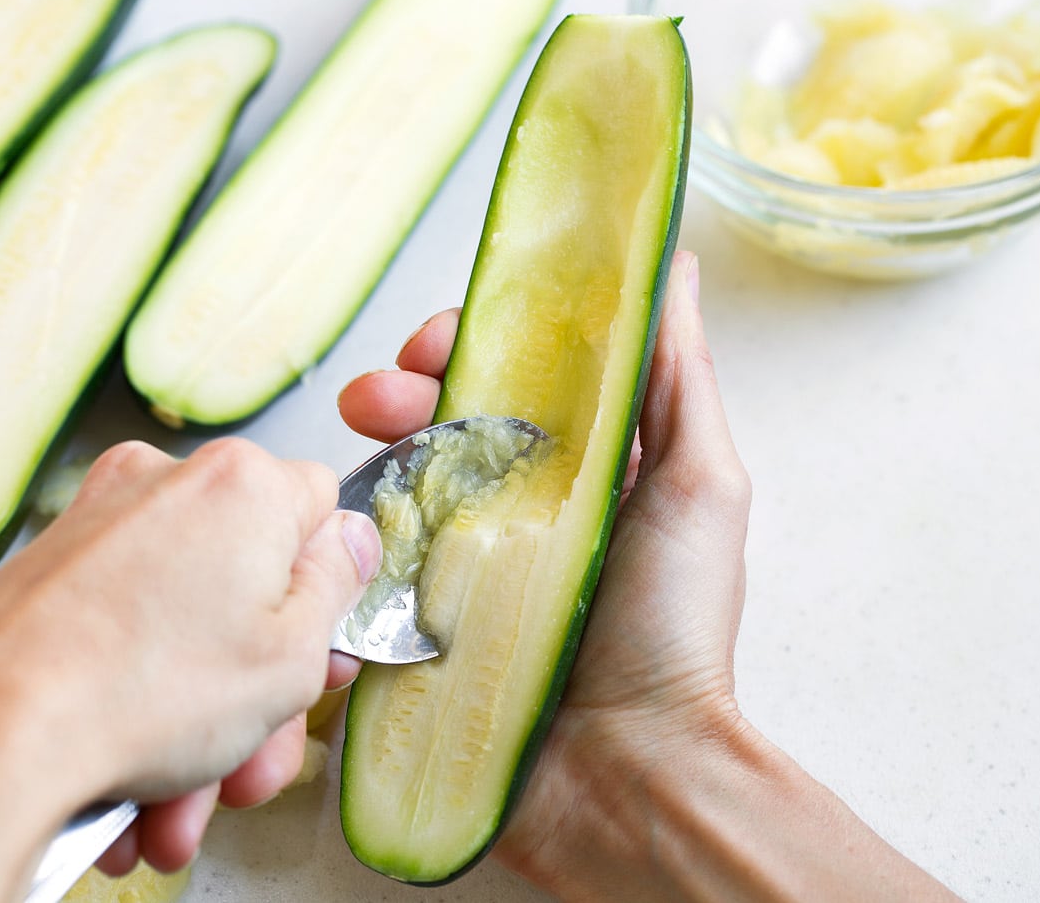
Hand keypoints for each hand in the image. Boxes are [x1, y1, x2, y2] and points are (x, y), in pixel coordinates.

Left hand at [0, 438, 378, 899]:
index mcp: (242, 484)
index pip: (322, 511)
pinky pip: (124, 631)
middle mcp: (167, 483)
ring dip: (196, 719)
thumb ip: (337, 586)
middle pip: (248, 583)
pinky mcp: (48, 568)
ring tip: (179, 803)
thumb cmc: (144, 695)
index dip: (329, 588)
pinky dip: (137, 698)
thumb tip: (348, 544)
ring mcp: (100, 524)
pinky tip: (134, 778)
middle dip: (257, 685)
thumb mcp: (292, 656)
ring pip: (184, 621)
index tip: (318, 648)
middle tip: (254, 755)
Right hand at [339, 248, 745, 882]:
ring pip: (397, 486)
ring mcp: (464, 567)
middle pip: (442, 423)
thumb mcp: (701, 485)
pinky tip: (337, 527)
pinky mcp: (420, 625)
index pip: (515, 374)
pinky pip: (369, 565)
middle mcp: (520, 508)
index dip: (470, 342)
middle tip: (375, 396)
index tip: (437, 339)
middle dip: (403, 392)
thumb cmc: (674, 629)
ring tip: (352, 447)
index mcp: (583, 466)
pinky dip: (348, 538)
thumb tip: (677, 263)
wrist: (628, 776)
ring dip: (366, 454)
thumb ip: (678, 376)